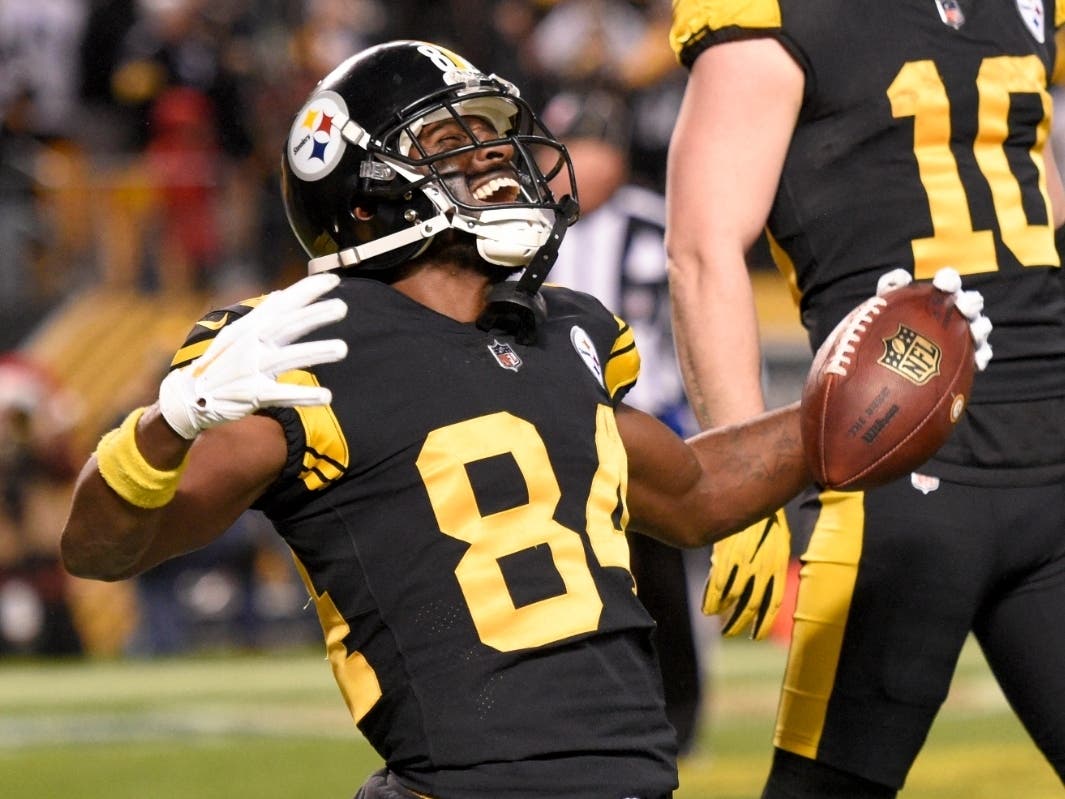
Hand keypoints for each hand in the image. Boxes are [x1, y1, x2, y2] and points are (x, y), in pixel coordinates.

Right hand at [159, 273, 348, 439]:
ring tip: (342, 349)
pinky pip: (281, 394)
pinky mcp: (251, 395)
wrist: (188, 397)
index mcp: (252, 328)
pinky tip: (326, 397)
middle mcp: (252, 344)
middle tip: (342, 306)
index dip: (307, 290)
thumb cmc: (221, 364)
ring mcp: (251, 368)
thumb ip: (263, 316)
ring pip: (287, 357)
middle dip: (314, 315)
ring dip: (315, 352)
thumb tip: (281, 294)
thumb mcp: (238, 335)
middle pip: (286, 326)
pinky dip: (303, 395)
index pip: (283, 303)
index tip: (334, 279)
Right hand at [702, 508, 790, 639]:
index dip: (763, 622)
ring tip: (712, 615)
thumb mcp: (772, 546)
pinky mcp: (729, 553)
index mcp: (776, 566)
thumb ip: (764, 567)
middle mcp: (763, 567)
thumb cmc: (766, 522)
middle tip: (729, 633)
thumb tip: (752, 585)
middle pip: (752, 604)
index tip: (755, 637)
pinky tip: (708, 605)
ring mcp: (745, 561)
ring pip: (734, 595)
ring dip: (722, 610)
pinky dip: (713, 595)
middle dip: (739, 621)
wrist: (758, 498)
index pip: (773, 602)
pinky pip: (720, 580)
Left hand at [876, 267, 992, 369]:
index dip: (949, 279)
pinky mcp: (969, 357)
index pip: (948, 282)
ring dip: (981, 328)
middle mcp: (956, 311)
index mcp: (939, 296)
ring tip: (976, 331)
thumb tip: (903, 277)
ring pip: (981, 327)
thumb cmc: (888, 327)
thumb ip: (889, 287)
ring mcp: (965, 334)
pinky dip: (982, 357)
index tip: (942, 284)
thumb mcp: (882, 305)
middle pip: (971, 303)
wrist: (892, 361)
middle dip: (971, 302)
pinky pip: (980, 357)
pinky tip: (979, 361)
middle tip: (964, 307)